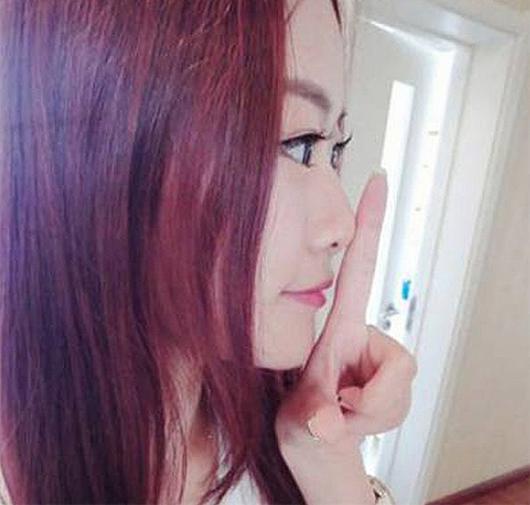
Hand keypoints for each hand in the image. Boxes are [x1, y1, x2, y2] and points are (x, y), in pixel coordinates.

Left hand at [275, 173, 417, 456]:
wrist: (312, 448)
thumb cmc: (300, 422)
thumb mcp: (299, 422)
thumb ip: (313, 420)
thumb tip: (330, 424)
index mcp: (340, 327)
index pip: (359, 267)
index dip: (370, 225)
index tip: (377, 182)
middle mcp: (364, 338)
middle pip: (401, 365)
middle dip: (376, 402)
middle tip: (340, 410)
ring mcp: (379, 361)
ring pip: (403, 391)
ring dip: (373, 416)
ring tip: (341, 414)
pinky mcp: (391, 382)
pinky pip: (404, 404)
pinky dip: (380, 421)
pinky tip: (355, 419)